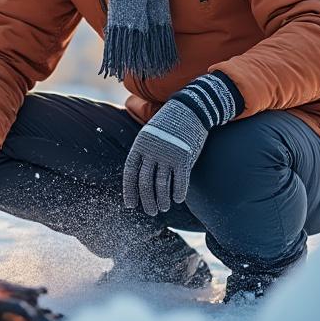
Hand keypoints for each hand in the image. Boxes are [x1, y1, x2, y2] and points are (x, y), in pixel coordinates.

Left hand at [122, 101, 207, 215]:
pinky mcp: (184, 157)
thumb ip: (144, 153)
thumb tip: (139, 176)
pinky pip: (180, 181)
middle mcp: (152, 151)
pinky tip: (176, 200)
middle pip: (145, 182)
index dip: (129, 190)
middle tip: (150, 211)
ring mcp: (168, 155)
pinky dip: (178, 193)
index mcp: (140, 146)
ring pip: (162, 185)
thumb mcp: (150, 134)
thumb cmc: (169, 124)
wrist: (190, 109)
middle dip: (147, 200)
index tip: (130, 204)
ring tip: (162, 208)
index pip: (130, 173)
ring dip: (161, 200)